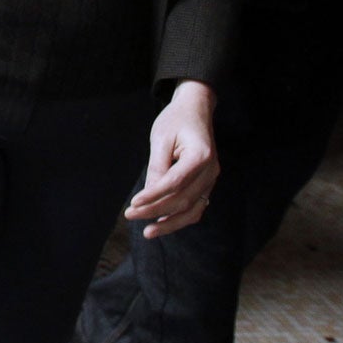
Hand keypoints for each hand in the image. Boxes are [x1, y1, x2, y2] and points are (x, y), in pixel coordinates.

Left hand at [127, 80, 219, 237]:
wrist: (195, 109)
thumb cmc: (175, 120)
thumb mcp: (161, 138)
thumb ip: (157, 167)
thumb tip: (148, 196)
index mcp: (200, 156)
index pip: (175, 183)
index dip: (153, 196)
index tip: (133, 204)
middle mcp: (211, 170)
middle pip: (183, 199)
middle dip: (155, 211)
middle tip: (130, 215)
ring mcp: (212, 179)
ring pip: (192, 209)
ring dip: (169, 223)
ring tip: (148, 233)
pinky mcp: (207, 184)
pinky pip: (196, 207)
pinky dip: (180, 218)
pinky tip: (163, 225)